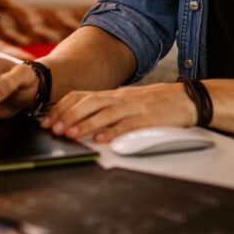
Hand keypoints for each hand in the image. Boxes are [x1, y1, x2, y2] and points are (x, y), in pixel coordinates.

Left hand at [41, 83, 195, 142]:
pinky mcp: (148, 119)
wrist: (186, 98)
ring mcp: (134, 107)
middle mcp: (120, 98)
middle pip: (89, 102)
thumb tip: (82, 121)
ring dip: (84, 124)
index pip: (81, 95)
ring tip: (69, 134)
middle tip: (53, 128)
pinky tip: (101, 139)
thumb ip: (107, 109)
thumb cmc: (156, 103)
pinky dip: (113, 131)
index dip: (62, 107)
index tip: (47, 119)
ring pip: (105, 113)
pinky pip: (128, 125)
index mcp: (113, 94)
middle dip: (68, 115)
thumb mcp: (127, 102)